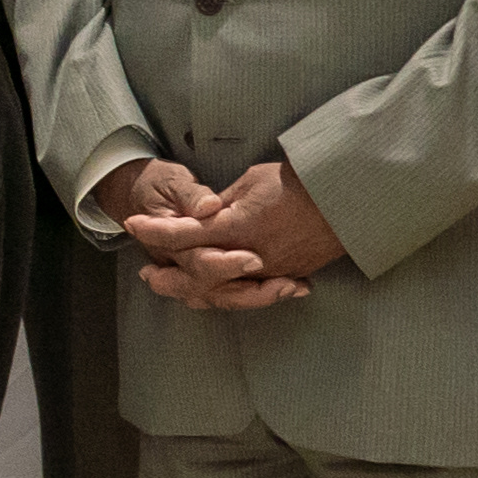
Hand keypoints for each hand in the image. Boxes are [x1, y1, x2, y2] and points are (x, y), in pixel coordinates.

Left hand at [126, 157, 337, 310]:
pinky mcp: (286, 277)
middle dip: (169, 279)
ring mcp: (269, 271)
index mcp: (236, 227)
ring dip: (196, 292)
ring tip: (177, 288)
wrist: (345, 197)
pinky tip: (215, 293)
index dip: (156, 229)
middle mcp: (249, 256)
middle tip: (148, 275)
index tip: (131, 223)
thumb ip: (222, 205)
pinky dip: (230, 295)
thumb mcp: (252, 183)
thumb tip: (202, 215)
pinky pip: (251, 295)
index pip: (185, 234)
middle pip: (198, 278)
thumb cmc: (298, 182)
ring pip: (223, 293)